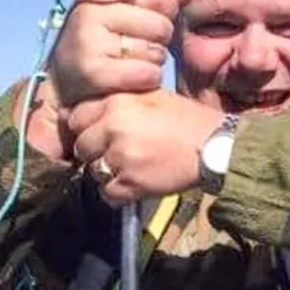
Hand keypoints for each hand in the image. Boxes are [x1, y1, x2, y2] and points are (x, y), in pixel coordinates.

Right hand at [47, 0, 199, 110]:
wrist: (63, 86)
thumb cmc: (104, 45)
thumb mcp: (128, 14)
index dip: (163, 12)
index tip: (147, 25)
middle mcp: (90, 10)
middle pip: (160, 24)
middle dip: (159, 41)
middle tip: (140, 50)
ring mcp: (88, 40)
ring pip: (154, 51)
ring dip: (153, 64)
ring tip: (133, 65)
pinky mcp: (91, 71)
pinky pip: (144, 73)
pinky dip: (146, 80)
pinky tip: (133, 81)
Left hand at [64, 91, 227, 205]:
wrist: (213, 146)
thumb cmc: (185, 119)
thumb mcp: (151, 96)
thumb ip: (119, 101)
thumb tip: (85, 110)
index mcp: (116, 103)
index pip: (77, 117)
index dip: (85, 127)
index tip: (97, 134)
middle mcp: (113, 128)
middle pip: (81, 147)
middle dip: (94, 151)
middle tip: (116, 153)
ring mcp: (120, 157)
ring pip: (93, 171)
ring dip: (106, 172)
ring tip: (129, 167)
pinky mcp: (130, 183)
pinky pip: (106, 193)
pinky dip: (116, 192)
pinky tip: (132, 183)